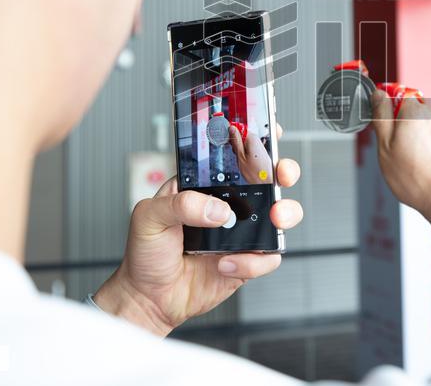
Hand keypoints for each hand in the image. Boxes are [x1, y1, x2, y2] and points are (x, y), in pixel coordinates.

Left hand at [94, 125, 301, 335]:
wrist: (149, 298)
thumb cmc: (146, 253)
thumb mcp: (149, 217)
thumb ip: (181, 205)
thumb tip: (218, 209)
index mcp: (204, 185)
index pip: (233, 155)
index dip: (254, 141)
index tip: (266, 133)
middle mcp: (227, 204)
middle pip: (267, 179)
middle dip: (283, 170)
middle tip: (281, 175)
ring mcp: (240, 232)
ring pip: (279, 215)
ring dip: (284, 213)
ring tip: (272, 221)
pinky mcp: (247, 260)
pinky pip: (267, 257)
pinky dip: (252, 262)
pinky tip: (226, 264)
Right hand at [369, 90, 430, 221]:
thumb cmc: (418, 179)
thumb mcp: (385, 147)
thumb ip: (381, 116)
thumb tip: (378, 95)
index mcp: (414, 109)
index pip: (394, 93)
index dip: (384, 111)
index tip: (381, 126)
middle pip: (408, 110)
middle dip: (399, 127)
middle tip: (394, 150)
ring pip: (420, 126)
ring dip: (412, 139)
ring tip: (411, 163)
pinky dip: (426, 149)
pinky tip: (423, 167)